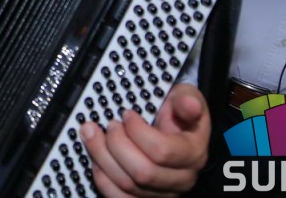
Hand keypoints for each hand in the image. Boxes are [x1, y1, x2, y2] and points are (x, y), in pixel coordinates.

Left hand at [81, 82, 209, 197]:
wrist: (175, 127)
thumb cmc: (177, 112)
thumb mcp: (186, 98)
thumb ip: (186, 100)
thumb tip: (190, 104)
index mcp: (192, 153)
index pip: (161, 151)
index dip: (137, 131)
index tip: (127, 114)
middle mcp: (181, 178)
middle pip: (143, 172)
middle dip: (117, 144)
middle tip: (110, 124)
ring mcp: (162, 192)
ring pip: (128, 185)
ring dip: (102, 157)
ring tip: (93, 134)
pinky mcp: (144, 197)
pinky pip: (119, 197)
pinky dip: (103, 178)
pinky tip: (97, 158)